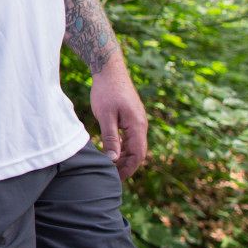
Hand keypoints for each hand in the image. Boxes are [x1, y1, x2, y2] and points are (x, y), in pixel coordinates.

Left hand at [90, 64, 148, 180]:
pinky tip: (112, 152)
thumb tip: (113, 159)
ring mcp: (137, 120)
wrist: (109, 69)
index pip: (138, 154)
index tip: (116, 179)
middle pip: (138, 152)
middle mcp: (141, 124)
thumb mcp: (105, 116)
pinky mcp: (132, 116)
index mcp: (137, 125)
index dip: (128, 169)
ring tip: (111, 167)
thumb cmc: (106, 91)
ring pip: (134, 145)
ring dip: (125, 157)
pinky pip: (131, 137)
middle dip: (127, 166)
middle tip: (111, 176)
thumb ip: (110, 138)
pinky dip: (123, 147)